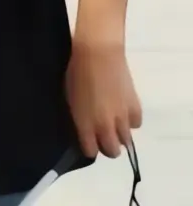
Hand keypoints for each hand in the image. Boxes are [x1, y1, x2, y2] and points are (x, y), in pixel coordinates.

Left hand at [65, 40, 142, 158]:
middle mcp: (105, 125)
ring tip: (113, 124)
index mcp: (85, 124)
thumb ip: (77, 118)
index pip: (91, 151)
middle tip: (102, 136)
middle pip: (112, 151)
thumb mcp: (69, 100)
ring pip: (126, 141)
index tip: (87, 142)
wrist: (97, 54)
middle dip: (107, 147)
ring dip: (119, 135)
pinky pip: (136, 124)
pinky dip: (130, 121)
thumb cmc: (74, 73)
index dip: (89, 148)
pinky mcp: (136, 106)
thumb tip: (81, 128)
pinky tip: (123, 111)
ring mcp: (122, 117)